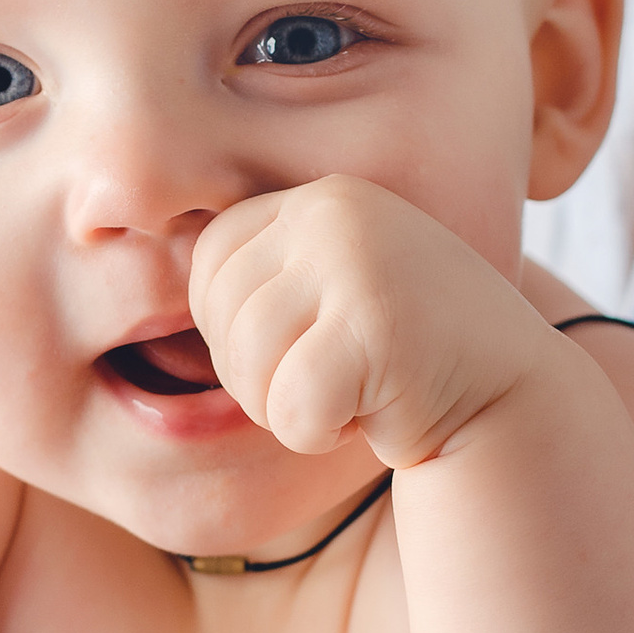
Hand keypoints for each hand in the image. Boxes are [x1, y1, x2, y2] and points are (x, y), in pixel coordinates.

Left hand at [189, 177, 541, 467]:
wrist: (509, 398)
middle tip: (340, 374)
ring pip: (247, 367)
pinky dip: (323, 434)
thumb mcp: (328, 288)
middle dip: (265, 374)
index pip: (208, 264)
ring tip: (361, 387)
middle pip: (219, 319)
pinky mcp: (377, 324)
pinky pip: (292, 407)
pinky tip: (381, 411)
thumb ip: (264, 271)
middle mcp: (335, 212)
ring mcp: (358, 262)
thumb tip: (124, 237)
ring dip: (296, 406)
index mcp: (318, 198)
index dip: (241, 328)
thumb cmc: (401, 357)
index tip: (311, 342)